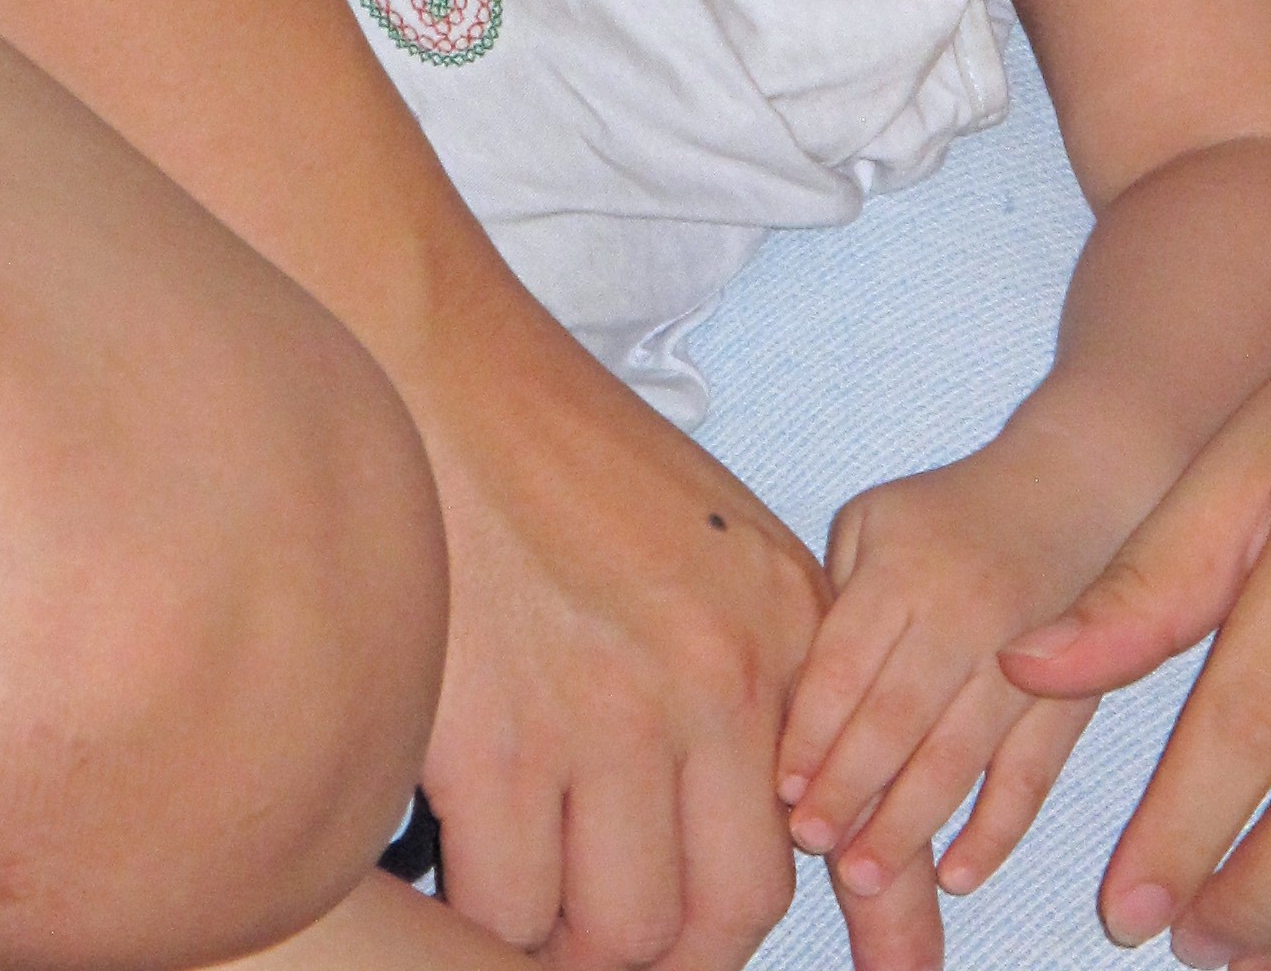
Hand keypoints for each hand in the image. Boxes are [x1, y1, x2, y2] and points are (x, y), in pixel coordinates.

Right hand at [404, 282, 825, 970]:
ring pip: (619, 931)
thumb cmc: (546, 449)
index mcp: (779, 627)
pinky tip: (462, 853)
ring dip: (567, 936)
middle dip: (666, 947)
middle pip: (726, 914)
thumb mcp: (698, 547)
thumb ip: (746, 673)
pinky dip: (482, 909)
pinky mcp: (498, 739)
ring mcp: (611, 713)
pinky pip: (509, 907)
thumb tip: (789, 811)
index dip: (801, 921)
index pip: (823, 835)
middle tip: (605, 927)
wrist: (425, 360)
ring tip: (530, 887)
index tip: (845, 969)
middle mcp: (718, 678)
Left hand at [776, 436, 1117, 970]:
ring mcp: (1024, 657)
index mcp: (903, 568)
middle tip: (813, 845)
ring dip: (907, 826)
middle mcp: (962, 613)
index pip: (845, 665)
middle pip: (896, 719)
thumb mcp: (874, 523)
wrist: (1072, 490)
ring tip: (863, 877)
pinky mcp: (1071, 694)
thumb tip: (792, 713)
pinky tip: (957, 876)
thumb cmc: (948, 517)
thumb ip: (835, 604)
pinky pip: (1031, 776)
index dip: (811, 734)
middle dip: (848, 791)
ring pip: (958, 757)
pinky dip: (995, 831)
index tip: (783, 791)